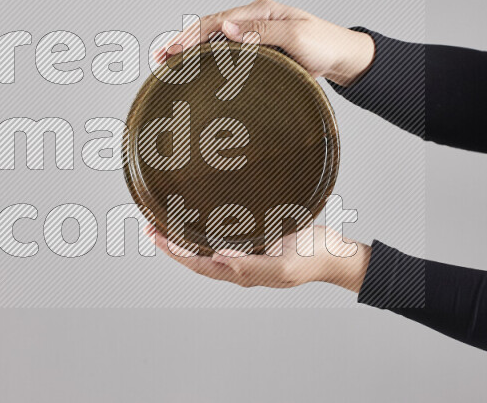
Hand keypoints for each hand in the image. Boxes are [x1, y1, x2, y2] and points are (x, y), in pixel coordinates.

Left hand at [143, 223, 371, 292]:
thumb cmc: (311, 260)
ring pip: (207, 244)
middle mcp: (240, 262)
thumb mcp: (282, 267)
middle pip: (197, 256)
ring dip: (185, 234)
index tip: (157, 236)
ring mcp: (248, 248)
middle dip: (172, 243)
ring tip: (164, 220)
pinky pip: (224, 232)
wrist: (336, 252)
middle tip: (149, 226)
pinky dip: (206, 225)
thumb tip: (217, 258)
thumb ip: (250, 266)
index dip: (176, 252)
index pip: (199, 264)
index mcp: (242, 273)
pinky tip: (199, 214)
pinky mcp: (257, 234)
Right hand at [153, 0, 374, 85]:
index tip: (171, 51)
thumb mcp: (295, 36)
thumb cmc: (324, 46)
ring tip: (169, 63)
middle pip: (210, 28)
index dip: (191, 36)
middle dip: (182, 41)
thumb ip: (260, 32)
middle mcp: (255, 18)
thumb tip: (225, 30)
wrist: (343, 57)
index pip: (216, 21)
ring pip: (216, 39)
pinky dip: (208, 56)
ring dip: (192, 49)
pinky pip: (228, 50)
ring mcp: (256, 32)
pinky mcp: (260, 48)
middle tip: (159, 58)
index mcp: (261, 11)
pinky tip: (197, 66)